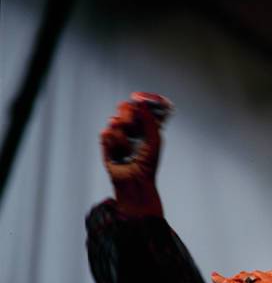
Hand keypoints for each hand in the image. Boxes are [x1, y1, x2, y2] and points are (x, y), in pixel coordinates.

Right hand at [99, 100, 162, 216]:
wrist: (135, 181)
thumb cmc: (148, 163)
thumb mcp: (154, 139)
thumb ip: (149, 120)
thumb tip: (141, 102)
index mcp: (143, 128)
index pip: (135, 108)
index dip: (133, 105)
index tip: (134, 104)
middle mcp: (129, 130)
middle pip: (122, 111)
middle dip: (126, 118)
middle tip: (130, 127)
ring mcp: (116, 137)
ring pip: (114, 124)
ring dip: (123, 138)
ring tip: (128, 151)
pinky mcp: (106, 145)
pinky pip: (105, 135)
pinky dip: (113, 144)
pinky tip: (119, 154)